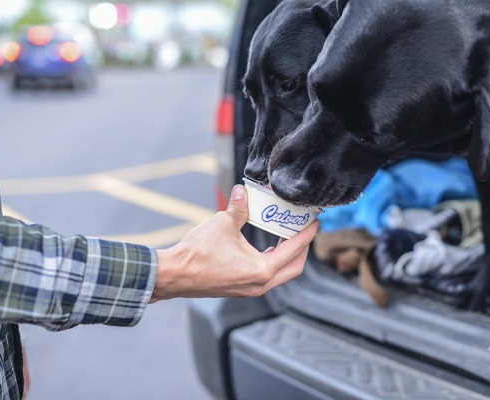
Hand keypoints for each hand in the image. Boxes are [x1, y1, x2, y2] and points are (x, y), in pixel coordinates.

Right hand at [150, 184, 318, 301]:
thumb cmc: (196, 254)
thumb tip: (244, 191)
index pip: (294, 250)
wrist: (173, 275)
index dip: (307, 235)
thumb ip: (239, 207)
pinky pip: (267, 277)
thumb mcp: (222, 223)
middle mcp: (260, 284)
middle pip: (294, 268)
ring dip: (288, 256)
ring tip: (288, 236)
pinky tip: (268, 247)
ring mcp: (250, 290)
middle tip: (304, 230)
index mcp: (261, 270)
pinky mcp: (241, 289)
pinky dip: (274, 262)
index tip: (315, 223)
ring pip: (281, 275)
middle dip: (303, 249)